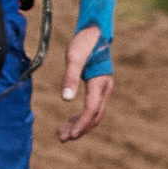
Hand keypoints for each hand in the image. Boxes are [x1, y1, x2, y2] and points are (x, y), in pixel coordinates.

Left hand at [57, 23, 113, 143]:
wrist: (96, 30)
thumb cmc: (84, 42)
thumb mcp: (74, 57)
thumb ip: (70, 78)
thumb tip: (66, 99)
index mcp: (99, 82)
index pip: (92, 110)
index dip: (82, 124)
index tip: (71, 135)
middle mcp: (104, 88)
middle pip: (94, 116)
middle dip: (79, 129)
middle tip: (62, 138)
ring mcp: (104, 88)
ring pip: (94, 114)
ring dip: (80, 125)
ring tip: (63, 133)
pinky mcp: (99, 87)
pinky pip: (93, 107)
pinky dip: (82, 116)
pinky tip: (70, 121)